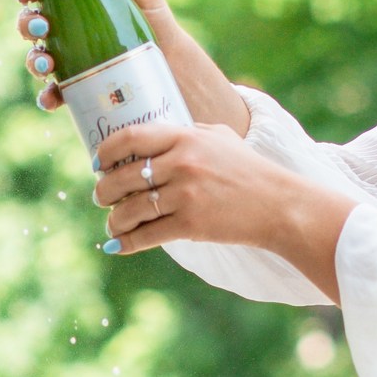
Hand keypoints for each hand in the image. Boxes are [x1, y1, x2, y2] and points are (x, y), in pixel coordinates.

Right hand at [14, 0, 251, 132]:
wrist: (175, 72)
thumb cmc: (159, 30)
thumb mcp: (150, 2)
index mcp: (77, 6)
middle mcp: (66, 33)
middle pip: (33, 25)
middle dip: (29, 25)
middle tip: (43, 27)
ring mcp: (69, 63)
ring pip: (38, 59)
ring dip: (34, 61)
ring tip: (47, 64)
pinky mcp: (77, 91)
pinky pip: (53, 95)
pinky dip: (46, 97)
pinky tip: (52, 98)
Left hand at [93, 122, 355, 302]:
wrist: (278, 205)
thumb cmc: (248, 170)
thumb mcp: (220, 137)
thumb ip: (187, 131)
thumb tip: (151, 137)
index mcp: (186, 137)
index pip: (129, 138)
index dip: (105, 152)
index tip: (98, 164)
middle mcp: (182, 163)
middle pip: (121, 177)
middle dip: (103, 191)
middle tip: (102, 197)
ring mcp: (185, 195)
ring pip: (129, 210)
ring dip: (114, 220)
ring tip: (113, 224)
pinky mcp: (190, 224)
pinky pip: (145, 236)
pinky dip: (126, 243)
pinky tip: (118, 245)